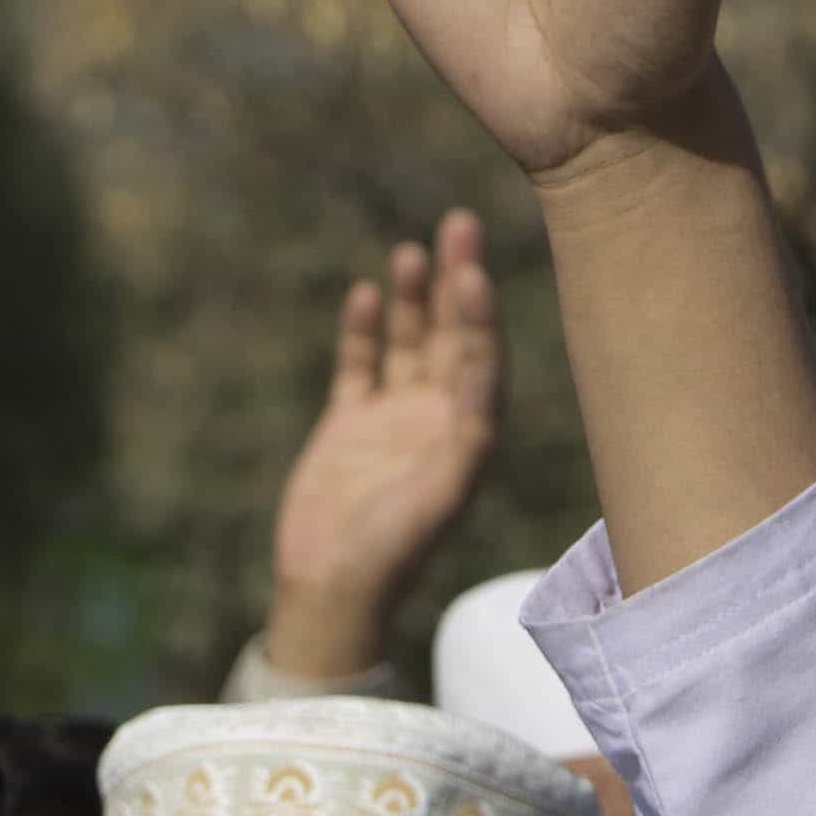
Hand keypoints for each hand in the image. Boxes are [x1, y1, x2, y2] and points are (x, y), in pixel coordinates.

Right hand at [260, 212, 498, 681]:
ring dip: (413, 298)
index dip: (480, 313)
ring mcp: (392, 419)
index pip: (483, 357)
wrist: (332, 591)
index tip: (473, 271)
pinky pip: (359, 366)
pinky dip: (363, 331)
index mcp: (470, 435)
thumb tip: (482, 371)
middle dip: (456, 282)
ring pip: (407, 342)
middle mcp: (437, 419)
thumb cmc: (395, 552)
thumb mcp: (441, 495)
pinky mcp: (348, 426)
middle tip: (459, 224)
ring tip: (413, 249)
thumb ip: (467, 434)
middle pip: (451, 335)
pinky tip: (366, 293)